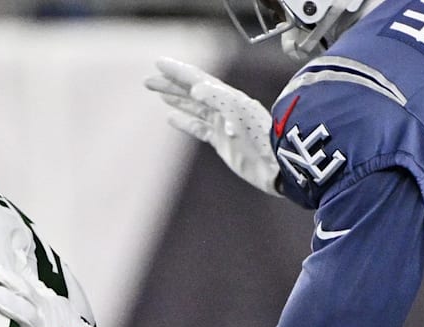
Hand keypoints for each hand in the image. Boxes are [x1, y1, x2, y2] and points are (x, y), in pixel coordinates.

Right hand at [145, 57, 279, 196]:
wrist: (276, 165)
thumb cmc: (261, 140)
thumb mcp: (240, 115)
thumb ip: (218, 99)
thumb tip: (195, 89)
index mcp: (227, 97)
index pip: (197, 79)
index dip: (178, 71)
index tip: (159, 63)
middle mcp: (223, 107)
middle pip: (191, 91)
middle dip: (170, 84)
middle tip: (147, 80)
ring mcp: (222, 123)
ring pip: (192, 106)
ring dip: (175, 98)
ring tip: (157, 92)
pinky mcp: (221, 140)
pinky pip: (198, 127)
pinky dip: (184, 121)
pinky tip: (172, 118)